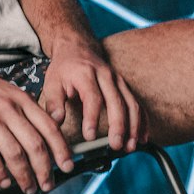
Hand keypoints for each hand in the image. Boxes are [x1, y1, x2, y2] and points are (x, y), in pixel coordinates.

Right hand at [0, 64, 74, 193]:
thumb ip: (29, 110)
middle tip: (48, 184)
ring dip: (24, 176)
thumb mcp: (11, 91)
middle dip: (44, 170)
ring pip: (14, 154)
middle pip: (35, 145)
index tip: (67, 165)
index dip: (61, 149)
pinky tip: (4, 181)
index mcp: (23, 100)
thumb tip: (49, 129)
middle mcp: (10, 109)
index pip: (49, 128)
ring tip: (28, 187)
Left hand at [40, 37, 147, 153]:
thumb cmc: (64, 68)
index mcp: (86, 74)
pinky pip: (137, 104)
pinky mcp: (125, 87)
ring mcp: (118, 81)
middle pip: (117, 102)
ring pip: (131, 104)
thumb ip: (54, 103)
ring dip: (134, 126)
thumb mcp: (52, 82)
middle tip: (116, 145)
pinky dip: (142, 121)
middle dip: (119, 126)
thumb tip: (57, 121)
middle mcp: (106, 76)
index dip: (92, 118)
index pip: (92, 98)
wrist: (77, 48)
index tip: (89, 136)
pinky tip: (142, 137)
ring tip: (130, 146)